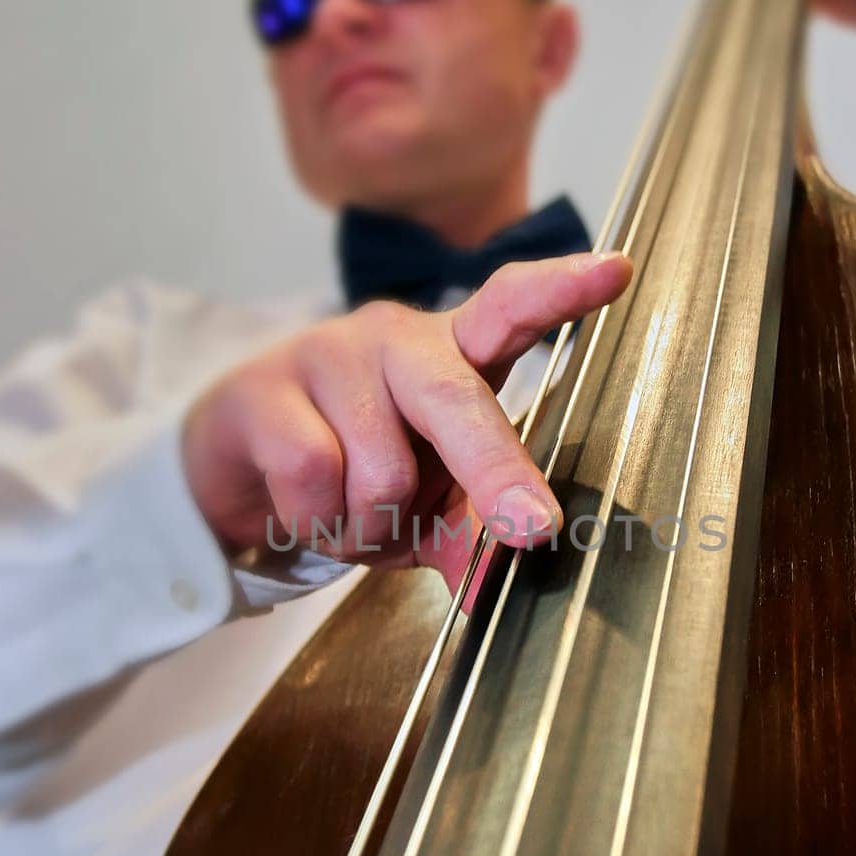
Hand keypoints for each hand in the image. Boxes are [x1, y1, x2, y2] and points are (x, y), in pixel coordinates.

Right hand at [181, 250, 631, 595]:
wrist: (238, 472)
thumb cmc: (354, 474)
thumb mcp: (426, 509)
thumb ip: (470, 534)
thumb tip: (498, 585)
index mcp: (453, 355)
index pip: (511, 306)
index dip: (561, 290)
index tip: (616, 270)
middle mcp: (396, 339)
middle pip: (458, 399)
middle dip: (496, 472)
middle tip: (532, 528)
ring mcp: (328, 354)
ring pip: (381, 467)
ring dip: (370, 524)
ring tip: (351, 517)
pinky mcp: (262, 388)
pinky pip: (315, 477)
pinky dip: (318, 522)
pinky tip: (306, 511)